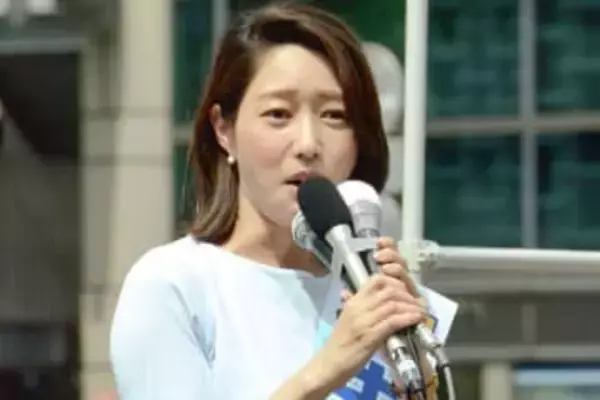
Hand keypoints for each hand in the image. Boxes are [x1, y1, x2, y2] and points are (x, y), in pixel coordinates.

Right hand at [307, 237, 425, 392]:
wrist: (328, 364)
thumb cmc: (338, 344)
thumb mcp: (346, 319)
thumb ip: (356, 307)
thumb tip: (357, 296)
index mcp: (352, 302)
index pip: (376, 280)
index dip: (395, 282)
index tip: (405, 291)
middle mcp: (358, 307)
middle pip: (388, 290)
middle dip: (407, 295)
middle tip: (417, 303)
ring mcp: (364, 321)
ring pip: (393, 304)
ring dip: (411, 307)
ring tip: (421, 312)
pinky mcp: (370, 336)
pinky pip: (393, 321)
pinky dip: (408, 318)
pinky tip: (416, 320)